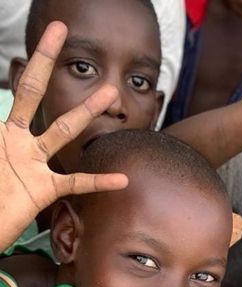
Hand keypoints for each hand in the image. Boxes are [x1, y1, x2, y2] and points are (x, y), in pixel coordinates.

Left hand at [0, 21, 127, 249]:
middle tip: (62, 32)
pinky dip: (99, 181)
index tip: (48, 34)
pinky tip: (120, 179)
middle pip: (37, 94)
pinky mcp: (45, 189)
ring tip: (109, 95)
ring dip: (86, 112)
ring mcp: (35, 164)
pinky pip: (76, 184)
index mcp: (2, 131)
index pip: (19, 88)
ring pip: (64, 132)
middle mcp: (20, 141)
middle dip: (48, 63)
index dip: (32, 61)